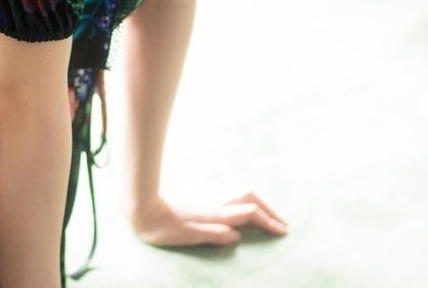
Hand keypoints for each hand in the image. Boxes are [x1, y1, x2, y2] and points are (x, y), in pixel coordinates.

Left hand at [129, 193, 287, 246]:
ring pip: (243, 191)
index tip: (282, 231)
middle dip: (270, 210)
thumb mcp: (187, 236)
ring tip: (271, 215)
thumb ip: (213, 234)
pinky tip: (247, 204)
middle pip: (251, 198)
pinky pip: (234, 191)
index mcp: (215, 211)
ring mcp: (210, 191)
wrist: (143, 205)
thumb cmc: (163, 227)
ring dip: (260, 202)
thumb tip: (238, 236)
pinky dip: (248, 198)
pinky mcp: (204, 190)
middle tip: (284, 224)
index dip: (267, 222)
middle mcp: (216, 198)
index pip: (249, 214)